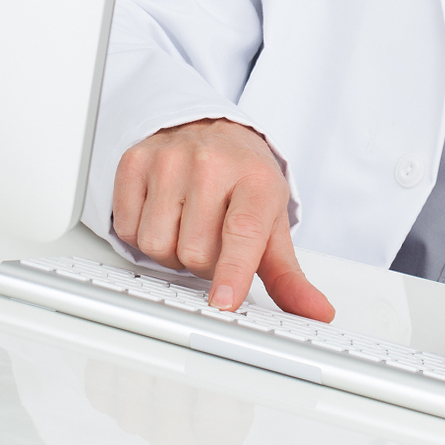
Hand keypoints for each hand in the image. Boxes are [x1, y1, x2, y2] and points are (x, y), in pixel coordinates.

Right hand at [106, 116, 329, 321]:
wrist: (211, 132)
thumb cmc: (243, 182)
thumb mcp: (272, 223)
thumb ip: (289, 275)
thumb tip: (316, 312)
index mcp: (255, 179)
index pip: (242, 232)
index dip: (232, 271)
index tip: (224, 301)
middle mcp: (211, 163)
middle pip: (196, 252)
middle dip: (203, 263)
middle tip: (212, 241)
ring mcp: (169, 159)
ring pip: (157, 244)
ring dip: (171, 252)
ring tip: (186, 227)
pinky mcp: (134, 162)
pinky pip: (128, 228)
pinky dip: (143, 234)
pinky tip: (163, 215)